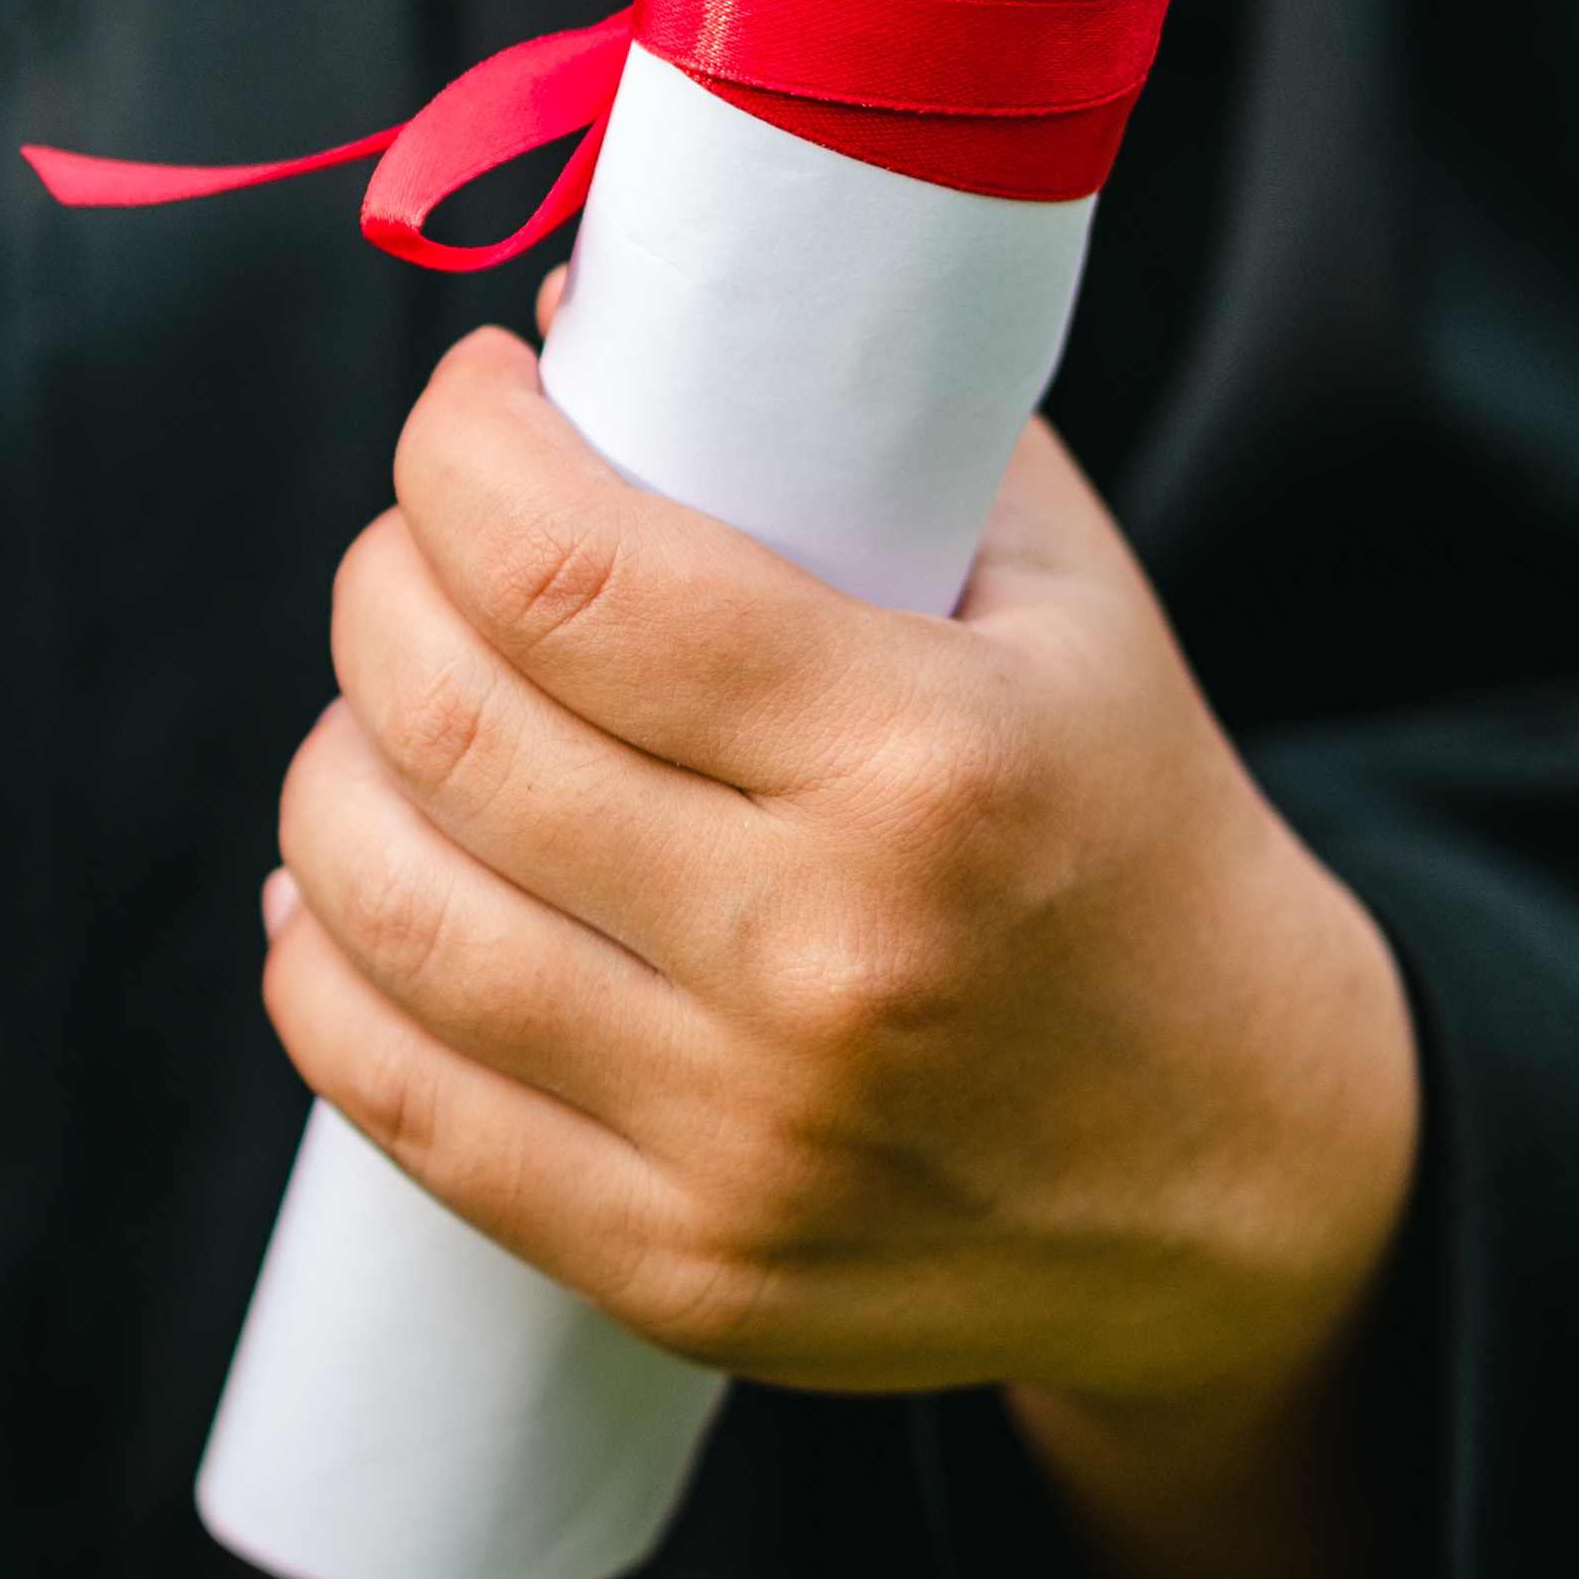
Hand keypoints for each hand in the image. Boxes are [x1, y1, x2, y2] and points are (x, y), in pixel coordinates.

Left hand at [261, 325, 1420, 1578]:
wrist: (1259, 1177)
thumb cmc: (1126, 836)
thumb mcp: (1060, 602)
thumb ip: (845, 429)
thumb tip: (576, 312)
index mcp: (931, 762)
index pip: (567, 573)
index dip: (458, 451)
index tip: (468, 409)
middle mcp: (823, 956)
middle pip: (442, 718)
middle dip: (383, 581)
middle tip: (423, 548)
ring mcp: (740, 1135)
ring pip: (375, 900)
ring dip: (333, 762)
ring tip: (391, 711)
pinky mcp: (676, 1266)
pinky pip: (388, 1088)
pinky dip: (320, 955)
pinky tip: (352, 884)